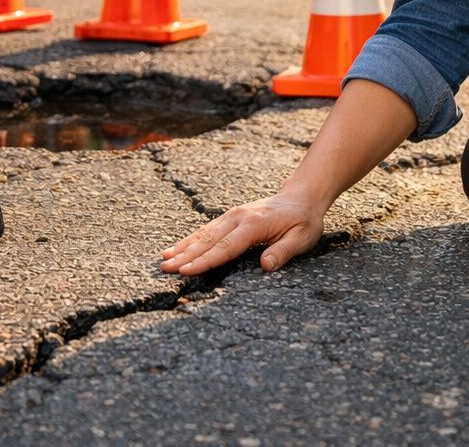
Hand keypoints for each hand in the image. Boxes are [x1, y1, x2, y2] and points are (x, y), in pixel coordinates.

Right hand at [159, 193, 324, 275]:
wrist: (302, 197)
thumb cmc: (304, 221)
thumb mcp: (303, 238)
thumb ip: (284, 251)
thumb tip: (266, 266)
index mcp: (254, 225)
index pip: (225, 247)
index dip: (204, 261)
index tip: (186, 270)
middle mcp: (239, 218)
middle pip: (208, 240)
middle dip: (186, 256)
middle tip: (165, 269)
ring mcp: (233, 216)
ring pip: (204, 233)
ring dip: (183, 247)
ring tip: (164, 260)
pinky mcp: (231, 217)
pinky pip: (207, 229)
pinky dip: (190, 239)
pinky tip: (177, 248)